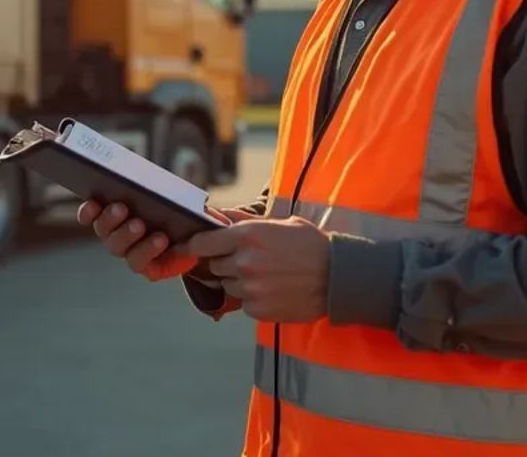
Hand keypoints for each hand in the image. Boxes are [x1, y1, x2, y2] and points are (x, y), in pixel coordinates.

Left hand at [76, 201, 256, 279]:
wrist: (175, 222)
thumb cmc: (191, 229)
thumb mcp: (199, 232)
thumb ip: (200, 234)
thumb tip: (209, 221)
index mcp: (151, 261)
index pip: (142, 262)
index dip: (148, 251)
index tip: (162, 238)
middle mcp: (129, 251)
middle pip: (119, 249)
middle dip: (129, 236)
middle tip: (140, 223)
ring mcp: (115, 236)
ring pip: (106, 234)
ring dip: (112, 222)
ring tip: (122, 206)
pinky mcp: (104, 218)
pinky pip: (91, 218)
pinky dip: (90, 211)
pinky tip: (94, 200)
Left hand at [181, 217, 330, 322]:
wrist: (337, 276)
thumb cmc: (309, 244)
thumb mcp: (279, 222)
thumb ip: (244, 222)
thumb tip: (218, 217)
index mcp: (247, 235)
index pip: (202, 243)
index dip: (194, 246)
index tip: (189, 248)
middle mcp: (244, 262)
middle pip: (214, 266)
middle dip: (225, 263)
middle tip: (246, 261)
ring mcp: (250, 287)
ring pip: (228, 286)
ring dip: (238, 281)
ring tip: (265, 276)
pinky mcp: (258, 309)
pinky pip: (243, 303)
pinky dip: (252, 299)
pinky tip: (272, 290)